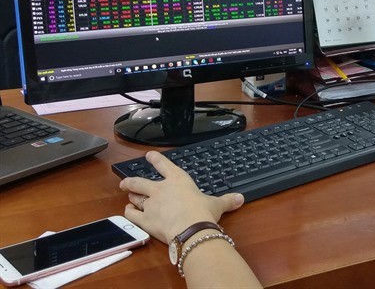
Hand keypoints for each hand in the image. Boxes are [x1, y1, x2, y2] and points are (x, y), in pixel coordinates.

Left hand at [119, 151, 244, 243]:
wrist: (191, 228)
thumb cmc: (203, 211)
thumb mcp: (217, 204)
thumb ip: (227, 200)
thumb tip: (241, 198)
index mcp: (177, 180)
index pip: (163, 165)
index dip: (154, 159)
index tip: (149, 155)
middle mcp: (160, 189)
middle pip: (140, 182)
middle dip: (131, 181)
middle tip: (125, 182)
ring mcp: (150, 204)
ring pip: (135, 198)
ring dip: (131, 197)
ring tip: (129, 196)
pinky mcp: (145, 220)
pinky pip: (132, 215)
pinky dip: (129, 213)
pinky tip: (128, 212)